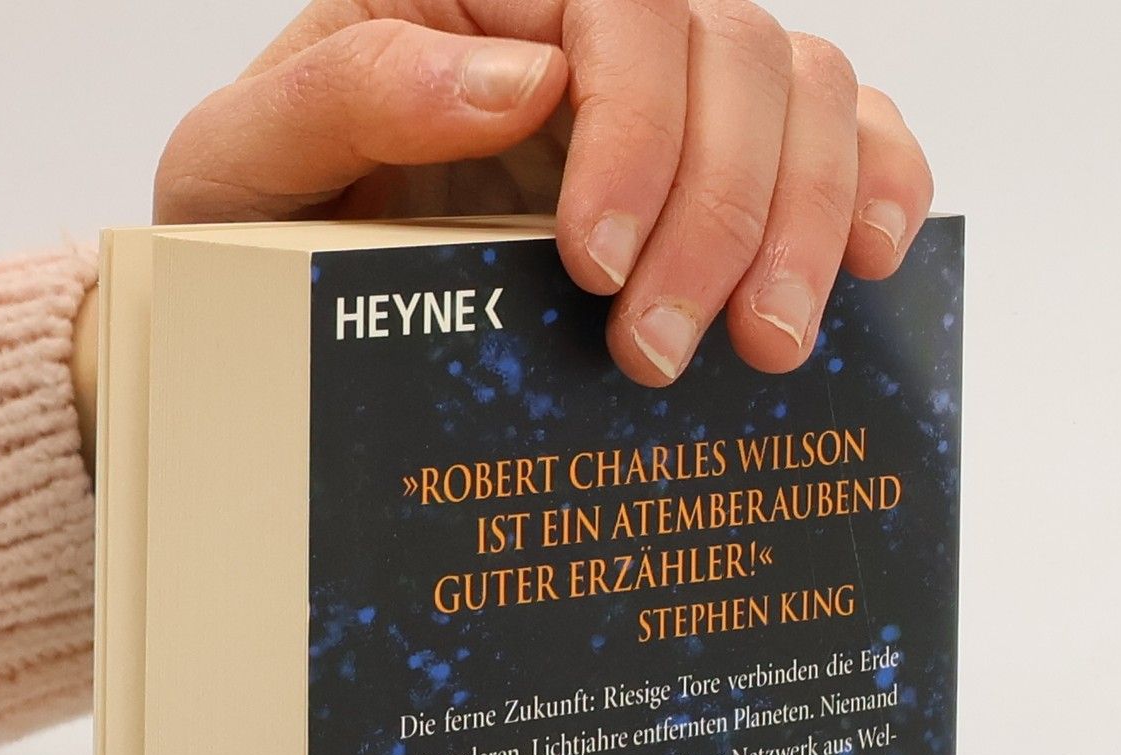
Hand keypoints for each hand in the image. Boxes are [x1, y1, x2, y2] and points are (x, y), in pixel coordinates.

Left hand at [153, 1, 932, 386]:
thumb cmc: (255, 222)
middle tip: (661, 354)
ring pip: (800, 88)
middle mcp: (585, 24)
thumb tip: (520, 78)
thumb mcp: (244, 162)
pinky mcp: (710, 159)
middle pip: (730, 52)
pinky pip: (837, 127)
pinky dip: (875, 180)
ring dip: (807, 219)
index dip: (637, 132)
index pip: (616, 6)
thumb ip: (354, 95)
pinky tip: (874, 258)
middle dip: (719, 212)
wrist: (270, 303)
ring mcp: (661, 90)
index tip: (597, 266)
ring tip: (767, 347)